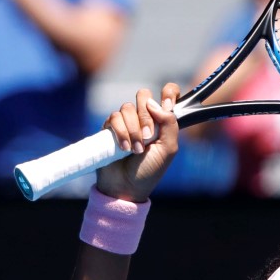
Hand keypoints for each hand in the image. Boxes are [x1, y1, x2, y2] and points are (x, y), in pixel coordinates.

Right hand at [96, 84, 182, 201]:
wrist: (126, 186)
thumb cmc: (150, 170)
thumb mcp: (168, 149)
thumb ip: (169, 124)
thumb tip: (155, 103)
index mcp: (162, 121)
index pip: (168, 94)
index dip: (169, 93)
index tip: (168, 104)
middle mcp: (144, 118)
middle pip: (143, 95)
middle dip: (146, 116)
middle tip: (148, 136)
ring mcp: (126, 121)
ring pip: (127, 108)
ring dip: (133, 129)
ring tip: (136, 149)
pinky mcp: (110, 127)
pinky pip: (114, 117)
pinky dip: (121, 132)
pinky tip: (124, 148)